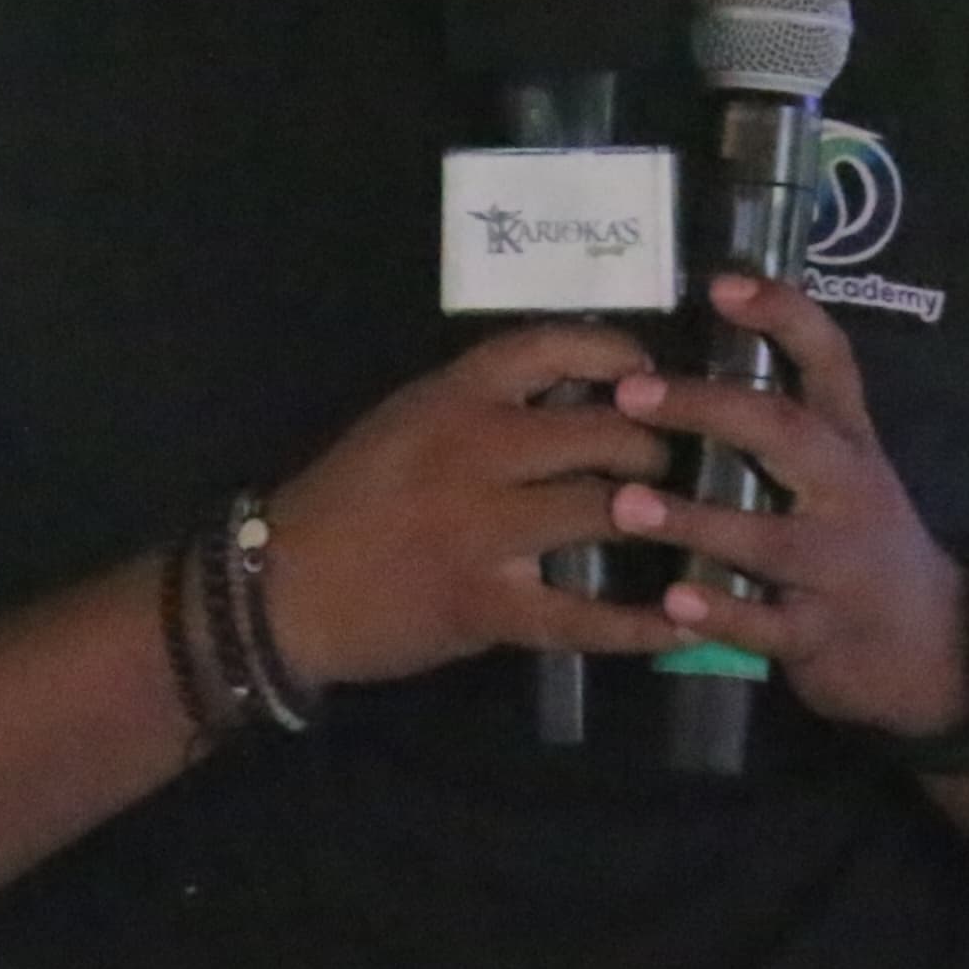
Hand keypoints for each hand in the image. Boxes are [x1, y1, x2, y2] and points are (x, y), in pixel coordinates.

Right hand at [261, 324, 693, 694]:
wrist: (283, 587)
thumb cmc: (349, 498)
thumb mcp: (408, 420)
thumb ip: (483, 405)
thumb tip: (581, 395)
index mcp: (453, 395)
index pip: (554, 346)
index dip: (619, 353)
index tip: (651, 369)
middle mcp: (475, 450)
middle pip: (604, 431)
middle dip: (655, 446)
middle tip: (675, 462)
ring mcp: (483, 529)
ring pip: (603, 512)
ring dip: (658, 520)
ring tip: (685, 527)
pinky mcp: (485, 604)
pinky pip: (580, 615)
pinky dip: (636, 622)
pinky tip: (677, 621)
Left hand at [605, 276, 968, 738]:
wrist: (929, 646)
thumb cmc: (857, 539)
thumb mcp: (843, 469)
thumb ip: (787, 418)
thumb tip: (705, 341)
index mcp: (848, 441)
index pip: (828, 359)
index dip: (782, 315)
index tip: (721, 283)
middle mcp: (846, 491)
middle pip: (787, 434)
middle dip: (710, 408)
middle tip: (633, 393)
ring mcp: (837, 565)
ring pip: (768, 537)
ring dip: (695, 520)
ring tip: (625, 506)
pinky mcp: (820, 634)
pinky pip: (765, 624)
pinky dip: (721, 614)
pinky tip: (672, 603)